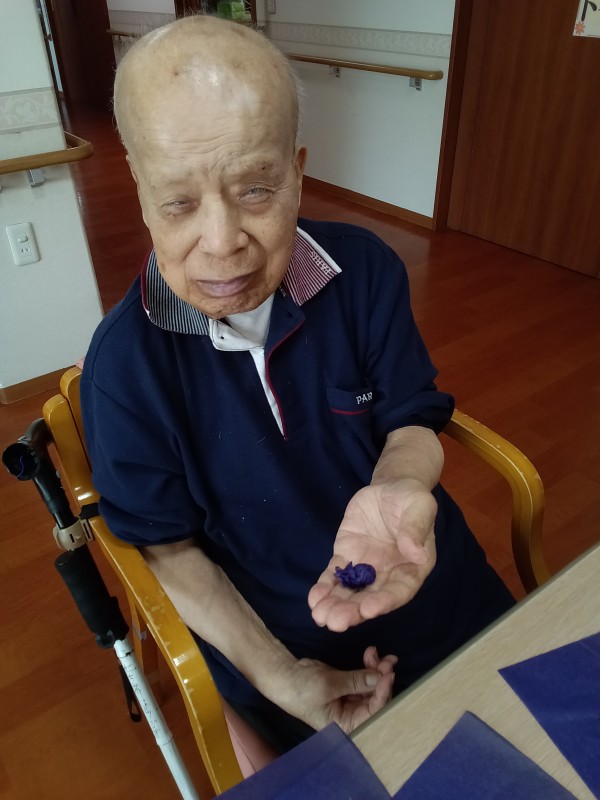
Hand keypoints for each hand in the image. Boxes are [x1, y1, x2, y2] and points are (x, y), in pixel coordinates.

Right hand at [275, 647, 395, 732]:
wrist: (284, 675)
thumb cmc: (303, 689)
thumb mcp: (329, 686)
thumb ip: (356, 681)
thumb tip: (380, 676)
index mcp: (347, 726)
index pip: (373, 713)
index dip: (383, 694)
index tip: (388, 675)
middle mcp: (353, 715)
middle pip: (376, 699)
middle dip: (382, 679)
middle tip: (386, 661)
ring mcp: (351, 699)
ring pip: (372, 685)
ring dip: (377, 669)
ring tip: (377, 654)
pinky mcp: (348, 685)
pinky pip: (364, 676)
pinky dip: (369, 665)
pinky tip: (371, 653)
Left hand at [308, 479, 436, 631]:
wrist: (390, 487)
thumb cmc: (410, 497)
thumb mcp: (419, 506)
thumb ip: (416, 528)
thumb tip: (416, 553)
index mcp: (413, 567)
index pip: (400, 590)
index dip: (385, 602)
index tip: (368, 610)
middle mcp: (389, 574)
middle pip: (371, 598)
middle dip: (353, 611)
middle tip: (335, 622)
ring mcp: (366, 567)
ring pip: (351, 592)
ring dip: (335, 605)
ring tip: (320, 616)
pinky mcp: (347, 556)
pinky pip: (335, 575)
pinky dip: (325, 587)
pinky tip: (314, 599)